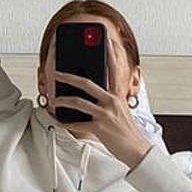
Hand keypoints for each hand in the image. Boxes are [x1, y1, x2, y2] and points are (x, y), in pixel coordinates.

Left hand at [51, 38, 151, 168]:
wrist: (138, 151)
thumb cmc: (127, 131)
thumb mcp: (121, 110)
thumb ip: (110, 99)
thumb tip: (92, 93)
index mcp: (117, 96)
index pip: (114, 70)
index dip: (111, 53)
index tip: (107, 39)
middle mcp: (111, 102)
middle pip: (86, 83)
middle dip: (68, 76)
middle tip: (55, 72)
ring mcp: (105, 115)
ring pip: (78, 102)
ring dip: (62, 100)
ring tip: (53, 99)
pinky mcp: (99, 128)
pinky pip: (77, 124)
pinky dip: (65, 123)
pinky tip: (58, 121)